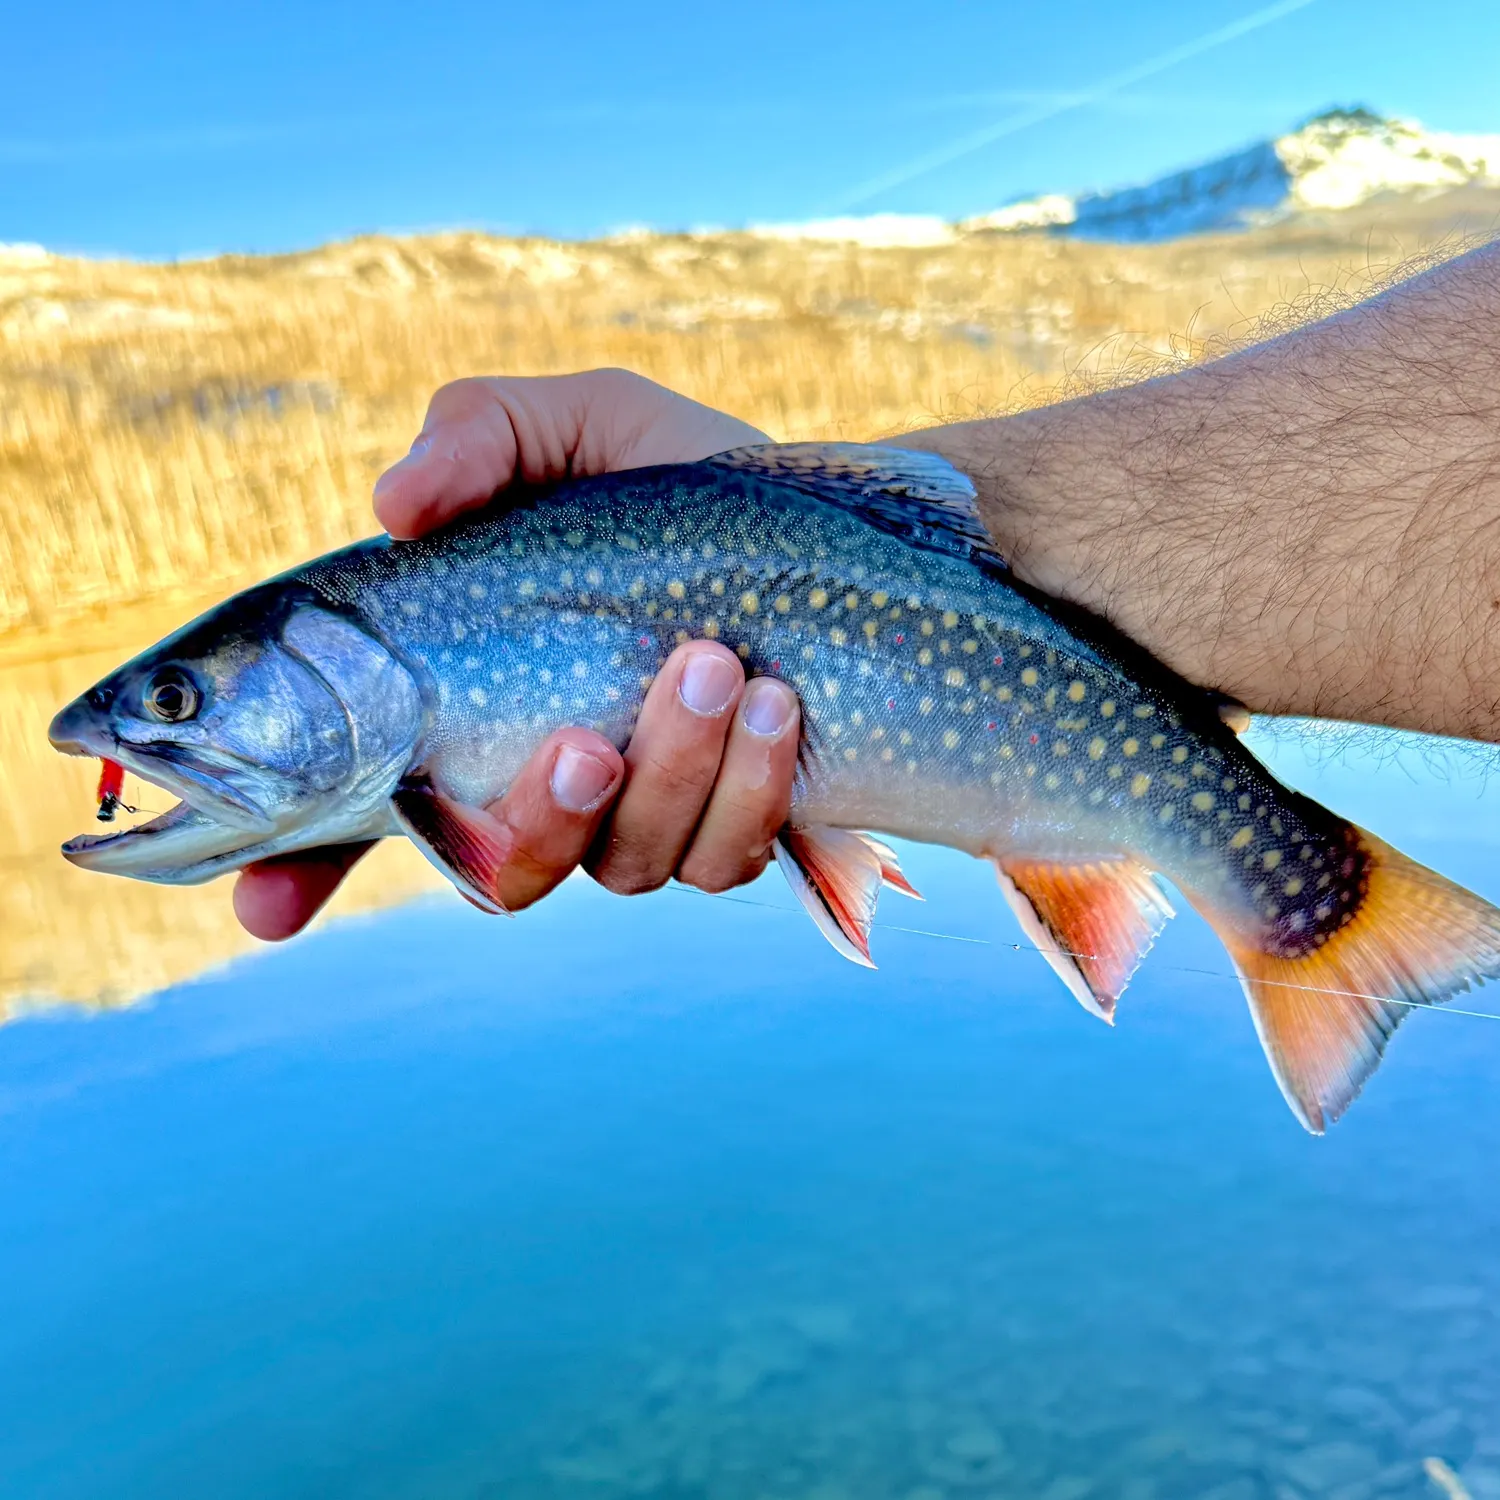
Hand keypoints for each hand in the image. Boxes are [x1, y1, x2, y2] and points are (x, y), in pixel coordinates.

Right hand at [233, 370, 801, 940]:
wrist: (823, 515)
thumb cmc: (670, 477)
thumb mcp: (568, 426)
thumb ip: (476, 440)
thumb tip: (396, 505)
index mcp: (465, 706)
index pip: (356, 814)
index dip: (298, 873)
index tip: (265, 909)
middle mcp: (542, 782)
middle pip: (502, 870)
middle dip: (538, 817)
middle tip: (583, 734)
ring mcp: (639, 817)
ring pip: (621, 866)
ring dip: (666, 775)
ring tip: (716, 665)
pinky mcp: (733, 828)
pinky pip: (722, 861)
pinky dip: (745, 792)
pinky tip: (778, 705)